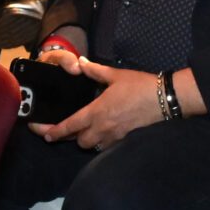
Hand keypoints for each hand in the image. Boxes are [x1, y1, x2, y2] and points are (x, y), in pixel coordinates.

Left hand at [33, 58, 163, 148]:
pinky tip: (104, 131)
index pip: (70, 126)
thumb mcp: (114, 75)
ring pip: (93, 146)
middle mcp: (103, 128)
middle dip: (73, 138)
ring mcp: (115, 136)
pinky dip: (102, 141)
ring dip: (88, 140)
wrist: (164, 99)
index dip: (55, 132)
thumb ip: (94, 71)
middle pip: (80, 142)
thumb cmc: (139, 85)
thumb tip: (81, 63)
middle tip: (69, 129)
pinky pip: (107, 145)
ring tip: (87, 130)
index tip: (45, 135)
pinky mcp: (125, 139)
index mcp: (96, 112)